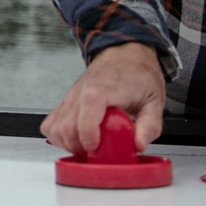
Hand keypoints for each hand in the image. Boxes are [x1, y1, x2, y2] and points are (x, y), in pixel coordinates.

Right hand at [42, 41, 168, 154]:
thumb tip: (139, 144)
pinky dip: (58, 136)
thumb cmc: (138, 74)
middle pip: (65, 127)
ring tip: (87, 146)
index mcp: (102, 90)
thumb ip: (149, 124)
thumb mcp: (154, 99)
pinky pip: (50, 123)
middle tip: (97, 151)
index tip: (98, 147)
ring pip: (54, 127)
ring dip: (67, 143)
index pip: (84, 117)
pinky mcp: (65, 101)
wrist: (124, 54)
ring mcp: (70, 97)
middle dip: (79, 146)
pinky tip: (76, 138)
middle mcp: (81, 92)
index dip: (88, 138)